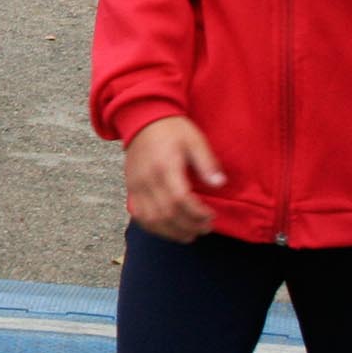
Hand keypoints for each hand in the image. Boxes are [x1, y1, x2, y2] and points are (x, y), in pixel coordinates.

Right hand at [123, 115, 225, 242]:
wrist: (142, 118)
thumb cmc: (172, 129)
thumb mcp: (195, 141)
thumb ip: (207, 163)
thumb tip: (219, 184)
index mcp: (165, 167)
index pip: (179, 199)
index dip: (197, 213)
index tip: (211, 215)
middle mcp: (147, 179)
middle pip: (167, 213)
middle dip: (189, 225)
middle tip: (206, 227)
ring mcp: (136, 186)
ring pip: (151, 219)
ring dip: (172, 232)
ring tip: (190, 234)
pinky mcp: (131, 189)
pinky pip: (140, 216)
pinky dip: (155, 228)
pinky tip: (169, 230)